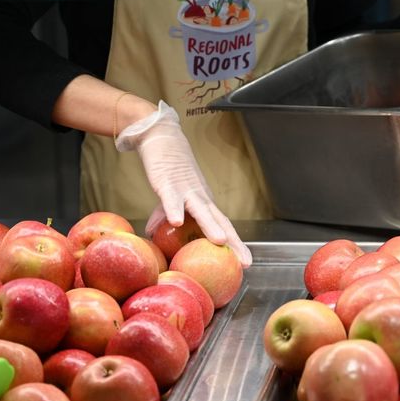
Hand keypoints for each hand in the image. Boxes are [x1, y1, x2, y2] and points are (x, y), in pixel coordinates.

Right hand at [116, 101, 251, 266]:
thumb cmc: (169, 169)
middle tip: (245, 261)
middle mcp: (200, 198)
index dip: (236, 245)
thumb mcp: (169, 197)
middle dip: (234, 242)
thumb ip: (165, 215)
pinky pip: (171, 198)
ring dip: (210, 226)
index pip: (224, 226)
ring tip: (221, 241)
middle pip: (220, 221)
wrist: (161, 137)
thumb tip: (153, 234)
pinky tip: (176, 222)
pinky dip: (173, 209)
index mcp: (204, 203)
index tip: (246, 263)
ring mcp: (186, 190)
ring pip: (201, 210)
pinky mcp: (168, 183)